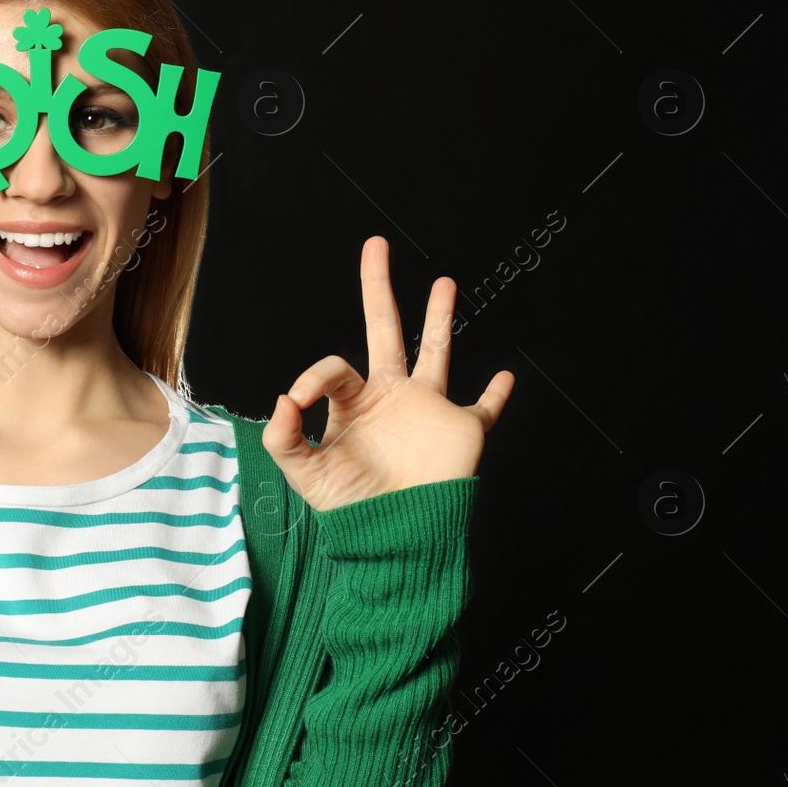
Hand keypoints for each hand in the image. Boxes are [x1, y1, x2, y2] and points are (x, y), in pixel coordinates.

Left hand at [262, 236, 513, 512]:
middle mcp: (389, 396)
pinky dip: (496, 393)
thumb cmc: (348, 509)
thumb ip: (285, 439)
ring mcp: (427, 410)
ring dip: (439, 318)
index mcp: (352, 403)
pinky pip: (484, 408)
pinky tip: (505, 375)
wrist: (392, 539)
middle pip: (384, 330)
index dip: (314, 375)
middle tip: (374, 247)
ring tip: (444, 282)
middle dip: (378, 288)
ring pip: (434, 351)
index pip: (334, 367)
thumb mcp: (305, 475)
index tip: (300, 398)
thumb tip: (282, 400)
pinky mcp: (460, 431)